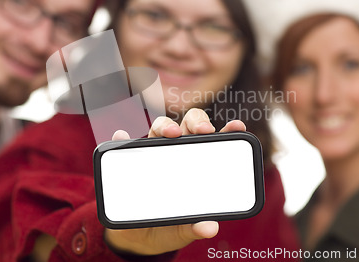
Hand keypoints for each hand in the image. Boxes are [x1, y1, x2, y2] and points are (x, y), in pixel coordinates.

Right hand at [104, 108, 245, 255]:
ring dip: (166, 125)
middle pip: (189, 125)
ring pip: (161, 128)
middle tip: (203, 132)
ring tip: (170, 133)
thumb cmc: (170, 226)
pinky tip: (122, 137)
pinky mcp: (132, 161)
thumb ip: (195, 227)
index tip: (237, 126)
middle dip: (197, 122)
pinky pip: (125, 145)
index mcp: (198, 164)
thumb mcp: (184, 230)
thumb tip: (209, 228)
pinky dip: (123, 139)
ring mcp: (155, 154)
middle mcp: (178, 153)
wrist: (139, 237)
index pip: (215, 142)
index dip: (227, 130)